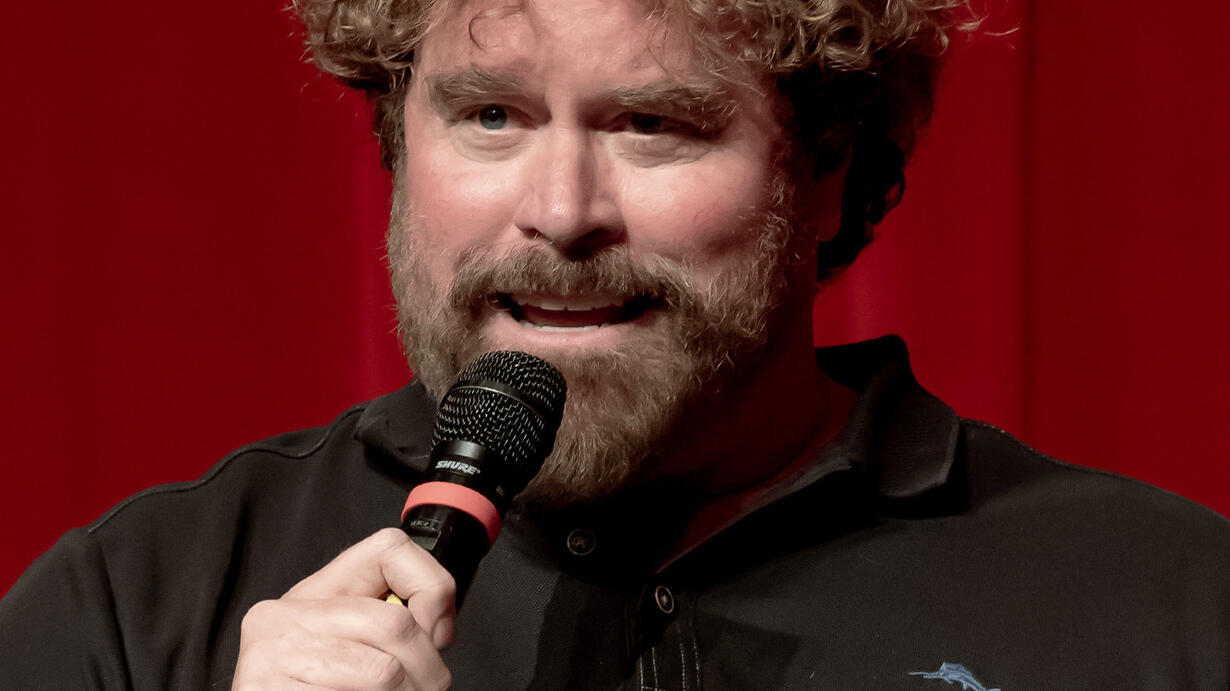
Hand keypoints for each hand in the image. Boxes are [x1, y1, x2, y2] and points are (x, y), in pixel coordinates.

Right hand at [233, 528, 455, 689]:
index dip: (430, 588)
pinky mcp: (264, 690)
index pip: (389, 549)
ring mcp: (269, 655)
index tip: (436, 633)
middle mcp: (282, 616)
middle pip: (395, 623)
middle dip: (427, 666)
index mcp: (310, 593)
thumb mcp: (346, 643)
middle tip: (427, 688)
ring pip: (384, 673)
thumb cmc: (309, 686)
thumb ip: (388, 622)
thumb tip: (437, 633)